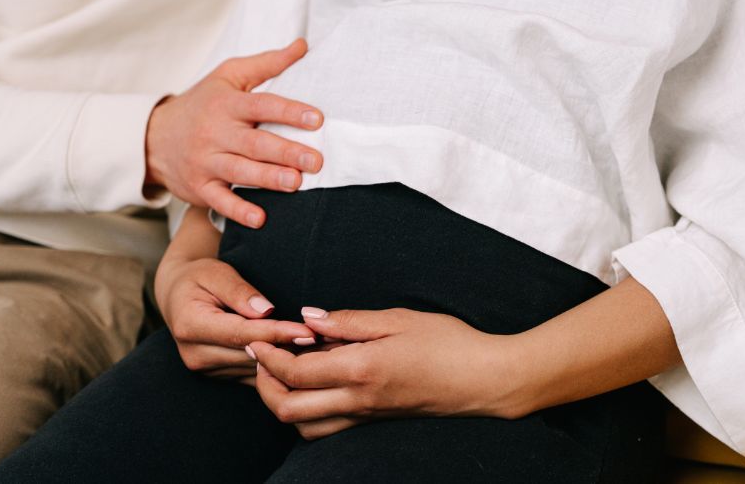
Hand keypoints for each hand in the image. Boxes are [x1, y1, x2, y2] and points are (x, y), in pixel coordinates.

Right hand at [145, 39, 323, 227]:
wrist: (153, 136)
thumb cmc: (202, 103)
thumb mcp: (228, 75)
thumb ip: (267, 63)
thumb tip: (302, 46)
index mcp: (227, 104)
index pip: (262, 105)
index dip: (289, 111)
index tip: (317, 119)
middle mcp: (216, 133)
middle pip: (254, 142)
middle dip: (286, 151)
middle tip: (315, 160)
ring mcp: (206, 161)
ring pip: (240, 171)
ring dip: (268, 179)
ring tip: (295, 183)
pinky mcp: (200, 187)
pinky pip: (220, 200)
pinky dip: (239, 211)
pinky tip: (260, 218)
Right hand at [155, 255, 316, 382]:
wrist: (179, 296)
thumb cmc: (200, 277)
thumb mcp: (215, 272)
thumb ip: (239, 290)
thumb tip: (265, 310)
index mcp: (190, 326)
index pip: (242, 333)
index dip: (277, 333)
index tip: (308, 331)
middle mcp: (195, 354)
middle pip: (251, 356)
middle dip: (289, 350)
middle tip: (326, 343)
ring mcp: (206, 370)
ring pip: (255, 371)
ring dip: (287, 363)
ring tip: (322, 352)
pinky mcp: (218, 376)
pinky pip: (254, 376)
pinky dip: (279, 368)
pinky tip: (305, 359)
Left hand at [248, 307, 516, 438]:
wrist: (486, 380)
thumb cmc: (450, 343)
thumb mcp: (400, 319)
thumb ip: (350, 321)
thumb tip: (310, 318)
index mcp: (362, 369)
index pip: (296, 372)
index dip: (268, 357)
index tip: (258, 338)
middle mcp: (359, 400)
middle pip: (289, 409)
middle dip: (265, 386)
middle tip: (262, 358)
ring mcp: (367, 415)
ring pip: (304, 426)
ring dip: (284, 402)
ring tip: (284, 372)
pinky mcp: (376, 421)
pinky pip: (328, 428)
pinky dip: (308, 412)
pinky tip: (316, 385)